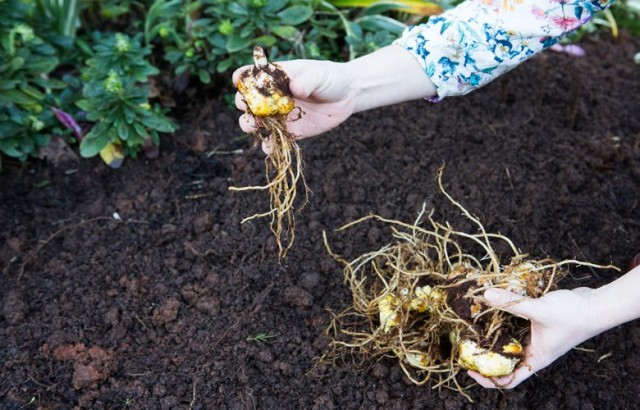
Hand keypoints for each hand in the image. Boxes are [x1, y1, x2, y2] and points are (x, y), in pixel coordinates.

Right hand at [233, 59, 355, 142]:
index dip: (242, 78)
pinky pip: (276, 140)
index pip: (252, 76)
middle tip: (247, 108)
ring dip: (251, 125)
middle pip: (250, 101)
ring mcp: (281, 115)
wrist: (348, 96)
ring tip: (252, 127)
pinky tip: (269, 147)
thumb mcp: (319, 74)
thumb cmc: (330, 78)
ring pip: (258, 123)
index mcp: (276, 77)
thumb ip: (307, 81)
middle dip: (244, 105)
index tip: (238, 81)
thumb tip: (295, 89)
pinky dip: (270, 145)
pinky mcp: (292, 131)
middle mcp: (274, 97)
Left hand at [468, 287, 595, 387]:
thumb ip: (512, 303)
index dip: (487, 379)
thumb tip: (485, 294)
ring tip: (473, 323)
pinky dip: (504, 318)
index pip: (507, 380)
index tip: (469, 368)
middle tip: (465, 341)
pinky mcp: (536, 323)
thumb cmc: (574, 315)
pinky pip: (515, 324)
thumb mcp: (539, 310)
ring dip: (493, 333)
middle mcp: (534, 351)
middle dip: (485, 354)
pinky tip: (493, 305)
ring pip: (508, 340)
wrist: (596, 304)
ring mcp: (535, 338)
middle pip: (504, 360)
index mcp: (535, 359)